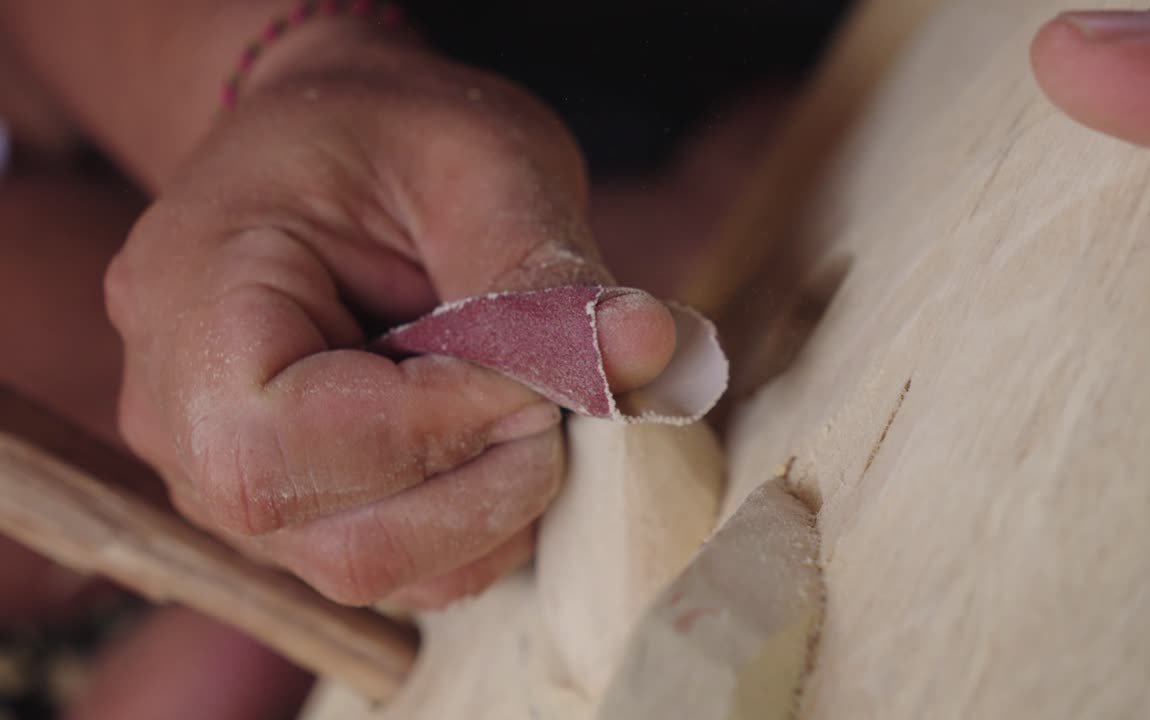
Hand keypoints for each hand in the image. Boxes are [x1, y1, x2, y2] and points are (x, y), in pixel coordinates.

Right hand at [104, 34, 676, 608]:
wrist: (335, 148)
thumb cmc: (392, 134)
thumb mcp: (479, 162)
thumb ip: (547, 269)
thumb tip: (649, 353)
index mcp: (189, 302)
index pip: (287, 444)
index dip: (439, 431)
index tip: (537, 378)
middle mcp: (178, 417)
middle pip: (332, 538)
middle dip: (482, 489)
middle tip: (551, 404)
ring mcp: (224, 478)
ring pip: (367, 570)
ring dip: (490, 514)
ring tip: (529, 414)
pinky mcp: (289, 509)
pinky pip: (388, 570)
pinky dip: (475, 530)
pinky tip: (500, 447)